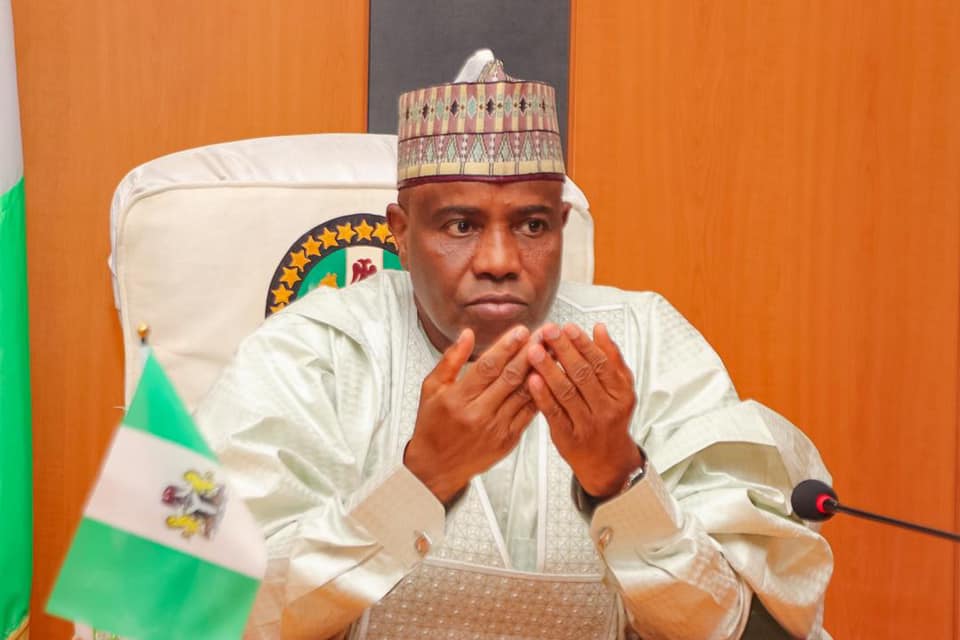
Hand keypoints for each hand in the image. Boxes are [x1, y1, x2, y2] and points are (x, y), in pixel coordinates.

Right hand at [404, 326, 537, 503]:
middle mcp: (478, 414)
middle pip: (510, 378)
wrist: (436, 468)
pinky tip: (549, 380)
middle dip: (529, 353)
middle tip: (543, 335)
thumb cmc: (433, 427)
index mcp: (458, 399)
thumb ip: (451, 360)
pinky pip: (529, 413)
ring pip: (524, 394)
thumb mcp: (431, 389)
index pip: (487, 367)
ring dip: (540, 371)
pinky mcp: (509, 440)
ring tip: (551, 353)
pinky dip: (541, 394)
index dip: (506, 347)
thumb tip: (467, 335)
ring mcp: (496, 429)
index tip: (521, 331)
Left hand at [526, 323, 642, 497]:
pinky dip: (542, 395)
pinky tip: (532, 379)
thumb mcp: (621, 389)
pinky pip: (553, 413)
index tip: (568, 327)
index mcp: (621, 394)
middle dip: (564, 350)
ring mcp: (587, 424)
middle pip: (583, 375)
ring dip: (549, 369)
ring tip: (534, 350)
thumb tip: (600, 329)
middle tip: (548, 331)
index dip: (583, 344)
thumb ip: (611, 359)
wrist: (607, 461)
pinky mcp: (568, 438)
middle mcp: (606, 409)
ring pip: (566, 392)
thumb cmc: (611, 418)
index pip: (601, 363)